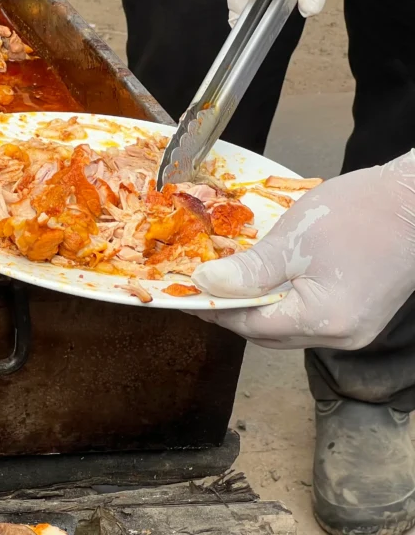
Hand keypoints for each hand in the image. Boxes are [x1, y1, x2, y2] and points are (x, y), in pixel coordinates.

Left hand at [190, 151, 414, 349]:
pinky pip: (308, 317)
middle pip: (269, 334)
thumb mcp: (292, 239)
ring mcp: (355, 328)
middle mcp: (341, 336)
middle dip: (233, 312)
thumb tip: (206, 285)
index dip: (216, 309)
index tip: (188, 292)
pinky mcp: (360, 314)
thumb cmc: (361, 212)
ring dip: (256, 308)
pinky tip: (265, 282)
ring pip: (288, 328)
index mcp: (324, 321)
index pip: (251, 326)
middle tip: (203, 287)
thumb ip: (248, 270)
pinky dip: (282, 303)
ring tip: (228, 283)